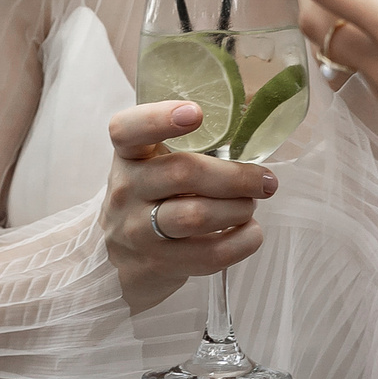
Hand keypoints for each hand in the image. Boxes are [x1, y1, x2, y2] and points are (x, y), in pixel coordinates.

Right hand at [101, 100, 278, 314]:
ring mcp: (138, 231)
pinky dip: (242, 241)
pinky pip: (209, 254)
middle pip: (182, 173)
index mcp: (128, 156)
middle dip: (235, 176)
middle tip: (265, 181)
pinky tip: (250, 232)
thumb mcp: (149, 166)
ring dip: (238, 209)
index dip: (159, 118)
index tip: (196, 113)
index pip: (128, 130)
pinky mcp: (158, 264)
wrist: (112, 260)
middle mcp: (127, 190)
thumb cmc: (147, 199)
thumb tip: (253, 135)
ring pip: (196, 216)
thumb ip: (184, 148)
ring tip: (250, 205)